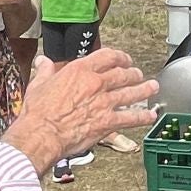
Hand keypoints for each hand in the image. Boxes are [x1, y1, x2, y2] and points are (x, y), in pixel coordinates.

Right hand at [6, 50, 157, 171]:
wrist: (42, 134)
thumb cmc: (38, 112)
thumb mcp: (38, 85)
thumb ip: (45, 71)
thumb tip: (43, 61)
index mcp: (80, 71)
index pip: (107, 56)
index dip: (119, 56)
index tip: (123, 59)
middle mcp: (96, 83)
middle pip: (123, 74)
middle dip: (134, 73)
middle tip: (138, 74)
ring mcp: (104, 102)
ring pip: (131, 93)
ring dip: (144, 90)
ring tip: (152, 88)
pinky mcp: (108, 122)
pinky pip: (131, 118)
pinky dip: (143, 117)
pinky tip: (150, 116)